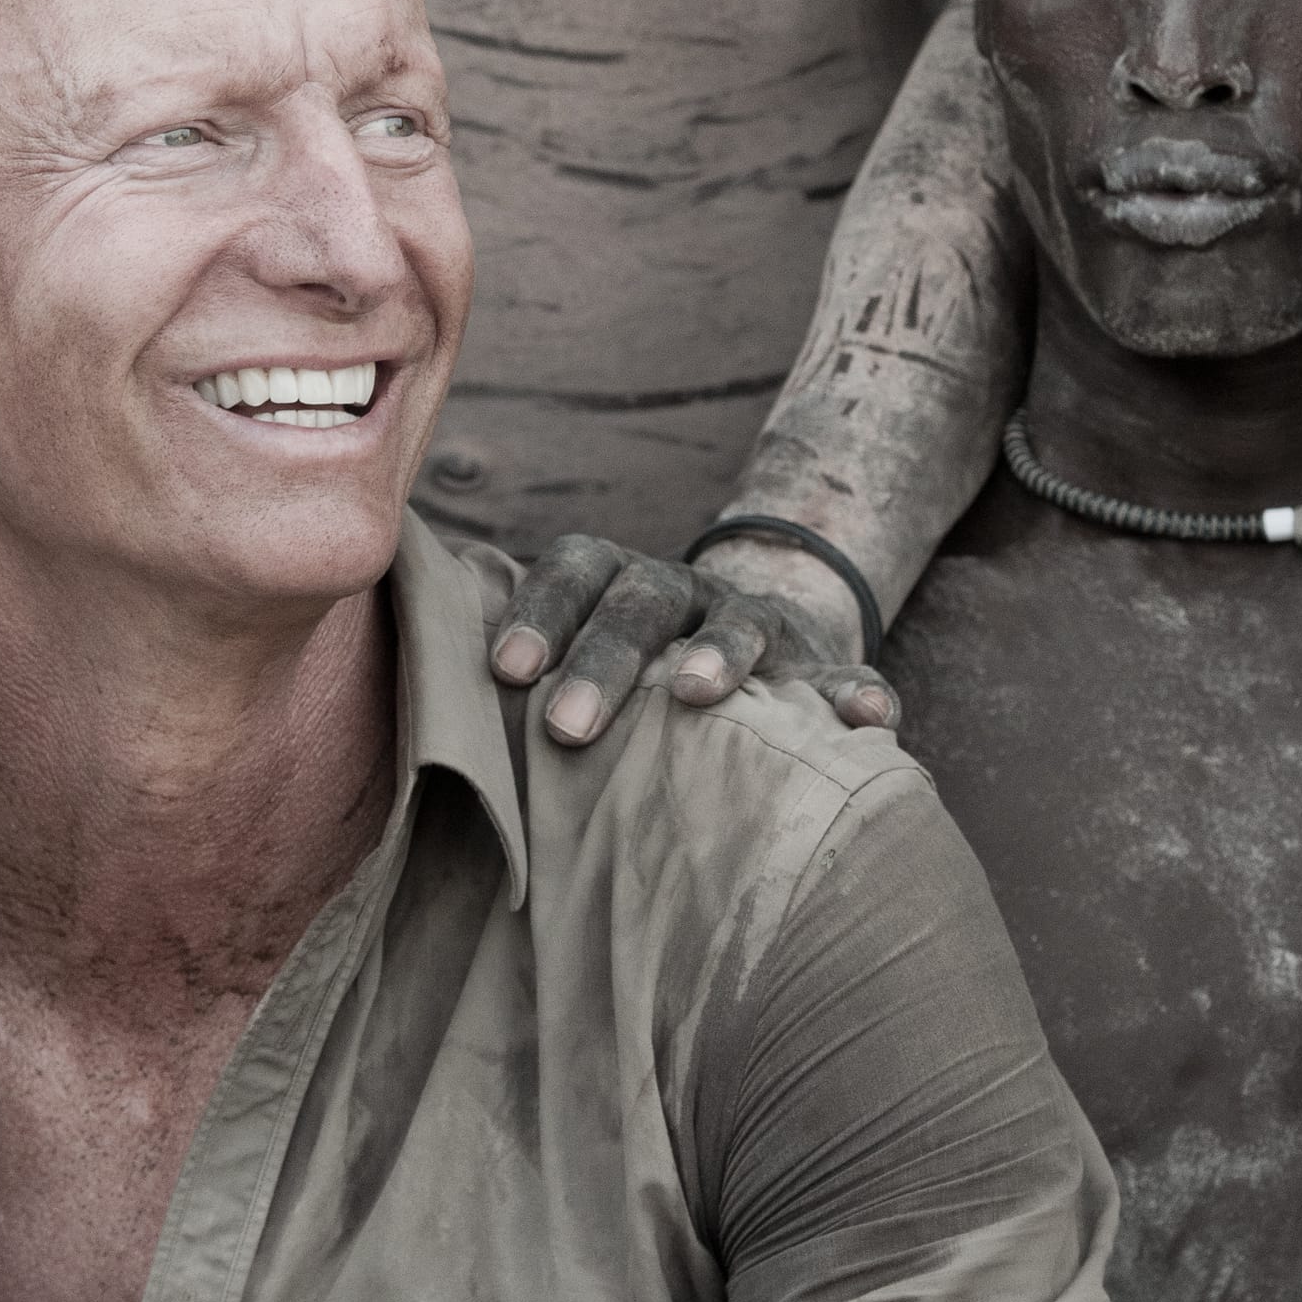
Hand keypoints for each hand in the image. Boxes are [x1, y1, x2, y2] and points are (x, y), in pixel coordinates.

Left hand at [488, 532, 897, 748]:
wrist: (750, 653)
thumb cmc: (632, 679)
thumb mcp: (580, 666)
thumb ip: (526, 681)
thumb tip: (431, 730)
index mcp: (618, 581)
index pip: (573, 571)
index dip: (540, 613)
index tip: (508, 672)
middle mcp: (684, 591)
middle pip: (641, 602)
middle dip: (603, 658)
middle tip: (566, 728)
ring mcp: (759, 622)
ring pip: (741, 621)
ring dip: (719, 653)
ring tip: (698, 695)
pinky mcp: (824, 666)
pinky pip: (850, 676)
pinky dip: (860, 695)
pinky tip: (870, 722)